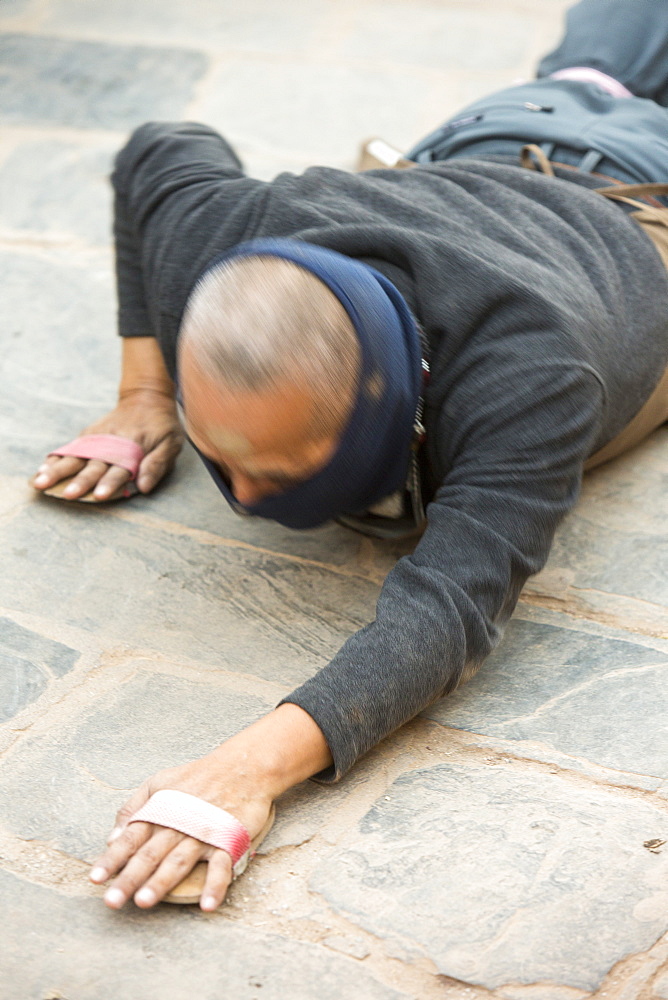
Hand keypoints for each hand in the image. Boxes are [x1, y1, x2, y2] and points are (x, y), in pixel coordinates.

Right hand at [32, 388, 182, 499]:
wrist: (147, 397)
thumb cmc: (163, 426)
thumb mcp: (171, 444)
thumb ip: (157, 466)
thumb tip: (144, 488)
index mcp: (133, 449)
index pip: (120, 470)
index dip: (109, 483)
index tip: (98, 495)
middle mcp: (112, 444)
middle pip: (94, 466)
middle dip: (79, 481)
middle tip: (66, 495)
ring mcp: (98, 438)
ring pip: (76, 456)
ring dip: (58, 470)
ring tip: (41, 483)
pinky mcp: (90, 435)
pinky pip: (71, 447)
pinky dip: (56, 458)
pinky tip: (42, 469)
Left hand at [89, 749, 274, 911]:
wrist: (242, 767)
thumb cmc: (196, 777)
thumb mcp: (159, 782)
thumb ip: (134, 807)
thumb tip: (111, 838)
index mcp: (160, 810)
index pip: (130, 838)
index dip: (112, 859)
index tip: (95, 879)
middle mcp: (178, 824)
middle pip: (150, 854)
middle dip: (129, 878)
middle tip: (112, 900)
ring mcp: (203, 832)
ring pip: (179, 860)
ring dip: (161, 882)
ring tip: (144, 902)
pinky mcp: (228, 838)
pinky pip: (222, 866)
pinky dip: (215, 886)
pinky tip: (207, 905)